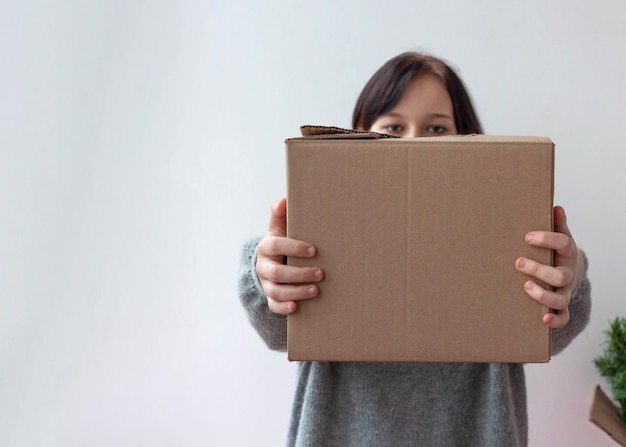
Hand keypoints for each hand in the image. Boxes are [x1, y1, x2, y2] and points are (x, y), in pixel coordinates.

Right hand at [256, 198, 323, 314]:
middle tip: (321, 273)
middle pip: (277, 272)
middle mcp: (263, 266)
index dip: (293, 248)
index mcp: (266, 247)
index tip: (313, 250)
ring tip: (316, 290)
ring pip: (276, 291)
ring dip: (296, 292)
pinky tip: (297, 307)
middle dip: (300, 274)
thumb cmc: (282, 243)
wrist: (271, 263)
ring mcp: (266, 283)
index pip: (276, 246)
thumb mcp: (279, 228)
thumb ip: (280, 215)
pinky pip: (273, 305)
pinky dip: (284, 307)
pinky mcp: (270, 297)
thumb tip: (284, 199)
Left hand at [515, 206, 583, 327]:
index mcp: (568, 253)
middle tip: (518, 262)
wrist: (570, 270)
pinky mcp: (562, 306)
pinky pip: (563, 317)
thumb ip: (556, 224)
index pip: (563, 243)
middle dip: (538, 270)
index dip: (546, 239)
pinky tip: (542, 319)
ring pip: (560, 299)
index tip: (526, 237)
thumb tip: (555, 206)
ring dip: (542, 295)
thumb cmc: (558, 251)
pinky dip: (554, 320)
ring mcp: (565, 292)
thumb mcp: (559, 236)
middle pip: (559, 275)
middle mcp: (568, 274)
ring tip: (525, 286)